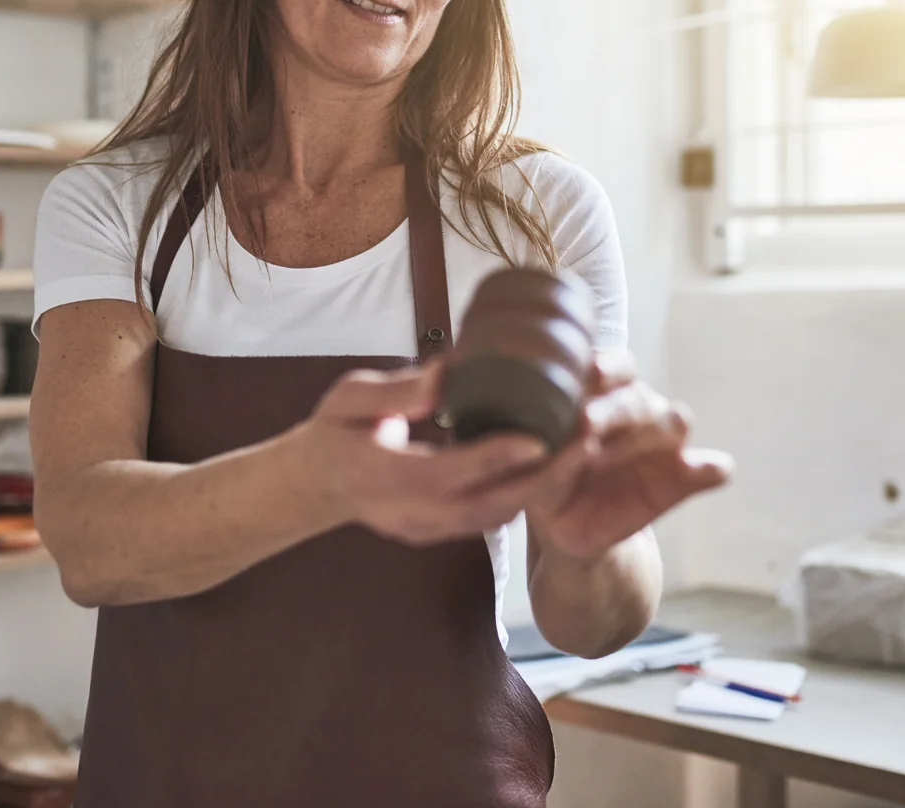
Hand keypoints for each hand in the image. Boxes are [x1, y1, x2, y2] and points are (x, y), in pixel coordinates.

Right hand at [295, 361, 587, 545]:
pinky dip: (529, 495)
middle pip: (486, 506)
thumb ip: (397, 391)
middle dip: (543, 479)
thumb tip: (450, 373)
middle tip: (587, 440)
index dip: (491, 459)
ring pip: (496, 518)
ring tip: (585, 448)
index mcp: (380, 476)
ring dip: (545, 489)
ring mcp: (427, 529)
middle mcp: (409, 513)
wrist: (317, 484)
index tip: (537, 439)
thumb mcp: (350, 399)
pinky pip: (492, 518)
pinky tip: (559, 465)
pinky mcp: (443, 532)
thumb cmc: (335, 431)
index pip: (444, 473)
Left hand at [525, 352, 732, 560]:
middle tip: (586, 425)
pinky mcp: (683, 477)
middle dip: (614, 410)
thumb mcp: (532, 473)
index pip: (614, 366)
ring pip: (674, 422)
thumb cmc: (546, 483)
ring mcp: (663, 443)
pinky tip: (703, 470)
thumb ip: (542, 457)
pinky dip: (710, 468)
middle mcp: (635, 409)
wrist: (570, 528)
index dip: (605, 368)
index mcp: (601, 393)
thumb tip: (549, 445)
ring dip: (650, 436)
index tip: (590, 375)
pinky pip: (712, 468)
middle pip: (638, 397)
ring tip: (611, 457)